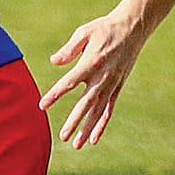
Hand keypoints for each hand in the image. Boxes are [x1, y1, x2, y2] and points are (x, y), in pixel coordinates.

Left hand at [38, 11, 147, 148]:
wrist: (132, 28)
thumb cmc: (104, 28)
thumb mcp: (84, 32)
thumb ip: (69, 49)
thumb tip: (54, 61)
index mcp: (91, 62)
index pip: (69, 82)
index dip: (55, 94)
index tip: (42, 105)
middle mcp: (102, 77)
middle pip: (85, 103)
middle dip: (74, 121)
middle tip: (63, 137)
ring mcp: (111, 84)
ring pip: (98, 111)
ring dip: (87, 128)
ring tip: (77, 145)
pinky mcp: (118, 87)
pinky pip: (109, 109)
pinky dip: (102, 124)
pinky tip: (94, 138)